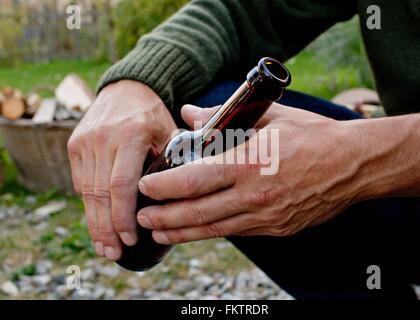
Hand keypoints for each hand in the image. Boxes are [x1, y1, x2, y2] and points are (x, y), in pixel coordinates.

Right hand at [68, 80, 176, 259]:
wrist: (125, 90)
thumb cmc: (153, 116)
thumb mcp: (170, 133)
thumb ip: (173, 163)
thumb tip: (178, 200)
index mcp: (131, 135)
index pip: (121, 184)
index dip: (123, 216)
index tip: (130, 240)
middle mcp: (102, 138)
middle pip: (100, 194)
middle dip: (107, 228)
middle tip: (114, 254)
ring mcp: (84, 142)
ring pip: (86, 192)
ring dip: (95, 223)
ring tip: (104, 248)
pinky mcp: (74, 145)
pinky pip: (80, 183)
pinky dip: (89, 206)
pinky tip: (98, 223)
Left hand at [137, 104, 419, 243]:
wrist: (354, 166)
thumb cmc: (313, 136)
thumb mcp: (270, 118)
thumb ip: (225, 118)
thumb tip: (191, 114)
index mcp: (251, 164)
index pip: (195, 180)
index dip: (164, 187)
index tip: (144, 187)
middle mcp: (255, 195)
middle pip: (198, 212)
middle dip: (164, 217)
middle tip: (141, 218)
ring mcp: (266, 217)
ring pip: (214, 229)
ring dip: (182, 232)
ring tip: (159, 232)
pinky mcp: (276, 228)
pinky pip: (236, 231)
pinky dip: (211, 231)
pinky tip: (196, 230)